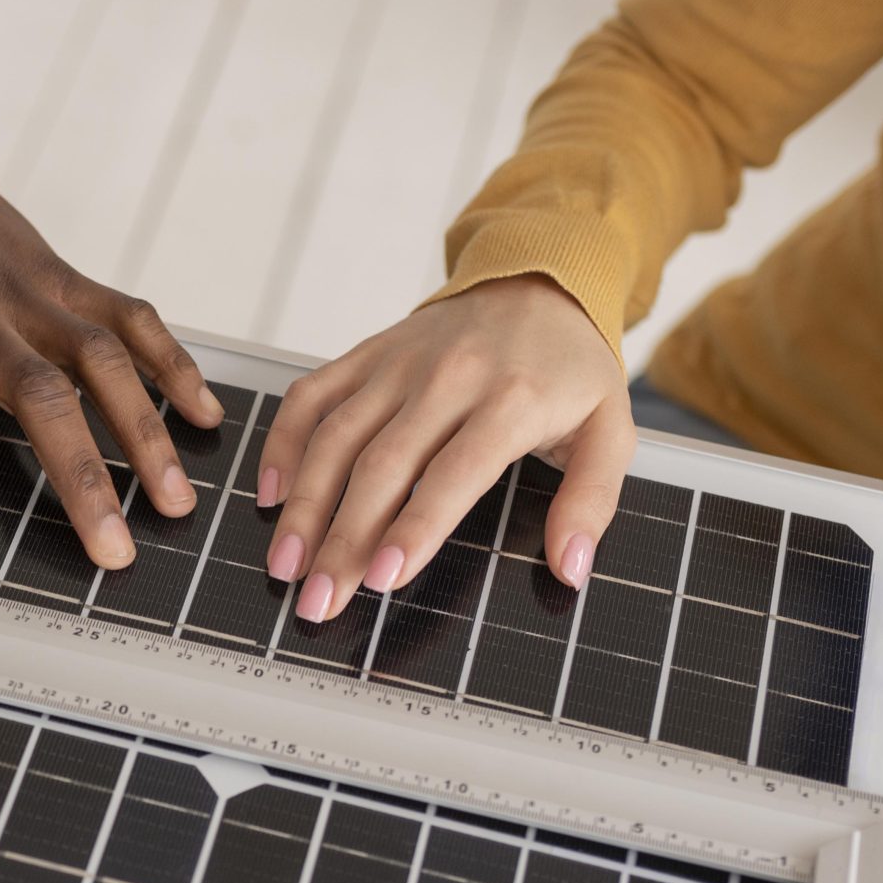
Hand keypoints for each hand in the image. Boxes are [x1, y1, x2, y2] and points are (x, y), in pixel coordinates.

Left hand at [0, 47, 223, 588]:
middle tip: (111, 553)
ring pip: (103, 361)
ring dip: (144, 432)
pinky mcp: (62, 273)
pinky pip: (129, 318)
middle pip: (39, 402)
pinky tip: (204, 419)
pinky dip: (171, 363)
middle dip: (78, 479)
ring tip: (173, 504)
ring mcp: (29, 288)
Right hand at [259, 275, 632, 621]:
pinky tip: (271, 494)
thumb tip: (571, 570)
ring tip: (285, 564)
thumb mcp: (611, 432)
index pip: (453, 473)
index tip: (382, 578)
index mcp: (512, 400)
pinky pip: (311, 396)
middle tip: (319, 601)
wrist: (541, 282)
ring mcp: (399, 364)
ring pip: (336, 438)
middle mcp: (448, 378)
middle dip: (342, 541)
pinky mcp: (367, 354)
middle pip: (381, 467)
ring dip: (304, 507)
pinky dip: (283, 443)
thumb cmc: (570, 370)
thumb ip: (591, 503)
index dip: (415, 528)